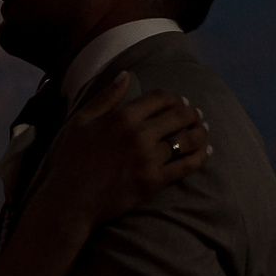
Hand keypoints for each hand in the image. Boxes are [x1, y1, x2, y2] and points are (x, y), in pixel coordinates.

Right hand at [48, 72, 211, 225]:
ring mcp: (149, 159)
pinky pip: (186, 166)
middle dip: (191, 113)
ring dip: (200, 132)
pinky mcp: (154, 182)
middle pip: (178, 117)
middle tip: (197, 114)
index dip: (174, 97)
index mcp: (122, 117)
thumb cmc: (69, 159)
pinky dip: (200, 157)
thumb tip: (126, 74)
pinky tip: (206, 152)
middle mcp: (139, 135)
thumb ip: (106, 97)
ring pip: (186, 140)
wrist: (69, 201)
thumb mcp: (80, 121)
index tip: (180, 100)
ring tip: (203, 130)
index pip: (160, 99)